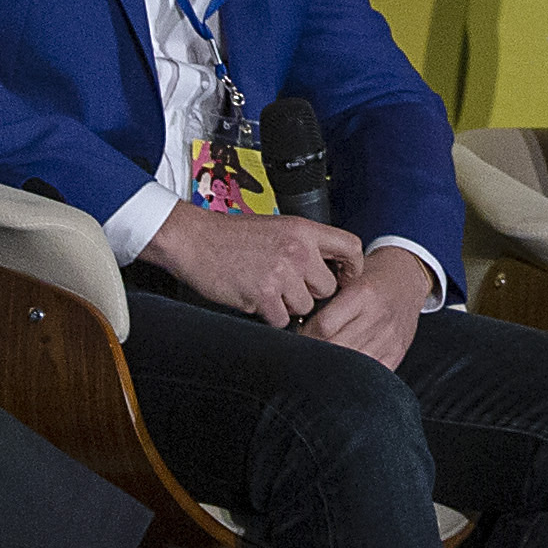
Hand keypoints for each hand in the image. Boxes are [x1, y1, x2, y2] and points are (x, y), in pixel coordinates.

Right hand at [142, 205, 361, 325]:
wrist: (194, 240)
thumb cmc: (231, 236)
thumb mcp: (277, 228)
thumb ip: (305, 245)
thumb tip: (328, 269)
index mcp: (303, 230)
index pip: (351, 247)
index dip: (352, 268)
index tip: (345, 278)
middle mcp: (297, 250)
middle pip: (327, 288)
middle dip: (309, 292)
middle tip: (285, 285)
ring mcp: (281, 273)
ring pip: (304, 307)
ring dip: (287, 305)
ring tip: (265, 287)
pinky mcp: (263, 295)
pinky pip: (282, 319)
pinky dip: (268, 314)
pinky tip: (254, 297)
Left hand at [297, 244, 438, 366]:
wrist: (407, 279)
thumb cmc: (370, 277)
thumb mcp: (348, 276)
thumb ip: (326, 298)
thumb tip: (293, 323)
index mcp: (364, 293)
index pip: (324, 325)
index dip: (304, 334)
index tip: (295, 335)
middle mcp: (378, 317)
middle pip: (335, 347)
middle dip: (314, 352)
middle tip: (301, 352)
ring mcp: (389, 337)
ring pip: (352, 364)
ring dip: (332, 365)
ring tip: (320, 360)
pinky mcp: (397, 352)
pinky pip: (370, 372)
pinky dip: (354, 373)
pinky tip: (343, 367)